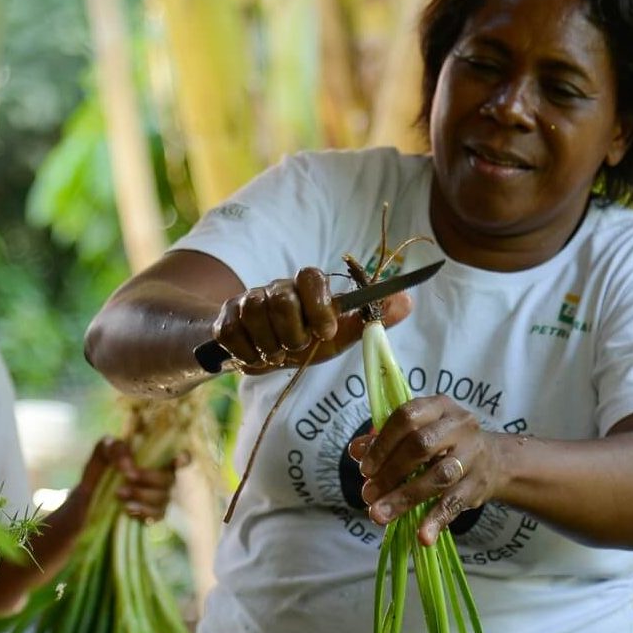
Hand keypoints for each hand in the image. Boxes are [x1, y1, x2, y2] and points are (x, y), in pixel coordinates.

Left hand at [77, 435, 185, 522]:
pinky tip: (127, 510)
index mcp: (153, 461)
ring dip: (143, 496)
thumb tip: (127, 462)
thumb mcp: (100, 457)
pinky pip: (156, 516)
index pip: (180, 459)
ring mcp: (157, 500)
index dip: (185, 459)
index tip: (180, 458)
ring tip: (119, 494)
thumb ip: (112, 449)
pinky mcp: (151, 517)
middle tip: (127, 477)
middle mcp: (160, 480)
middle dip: (150, 478)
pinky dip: (143, 513)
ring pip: (163, 499)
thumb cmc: (97, 476)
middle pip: (170, 479)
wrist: (86, 505)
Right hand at [212, 266, 411, 372]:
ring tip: (278, 354)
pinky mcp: (225, 319)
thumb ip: (370, 319)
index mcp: (307, 287)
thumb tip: (407, 301)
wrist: (259, 350)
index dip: (319, 305)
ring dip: (270, 345)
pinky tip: (256, 356)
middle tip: (298, 347)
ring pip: (255, 315)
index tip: (326, 332)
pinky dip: (247, 353)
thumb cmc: (306, 338)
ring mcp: (248, 301)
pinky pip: (231, 333)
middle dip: (293, 333)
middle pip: (281, 300)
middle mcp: (276, 287)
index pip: (311, 277)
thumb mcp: (340, 333)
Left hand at [349, 395, 506, 545]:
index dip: (383, 443)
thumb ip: (387, 441)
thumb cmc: (445, 444)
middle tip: (368, 494)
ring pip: (438, 476)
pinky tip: (422, 536)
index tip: (365, 468)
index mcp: (439, 407)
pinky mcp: (478, 484)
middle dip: (391, 472)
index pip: (407, 417)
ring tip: (379, 515)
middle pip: (421, 445)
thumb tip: (356, 450)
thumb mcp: (419, 433)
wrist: (493, 461)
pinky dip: (436, 520)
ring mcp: (472, 455)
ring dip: (405, 497)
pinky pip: (454, 502)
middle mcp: (459, 425)